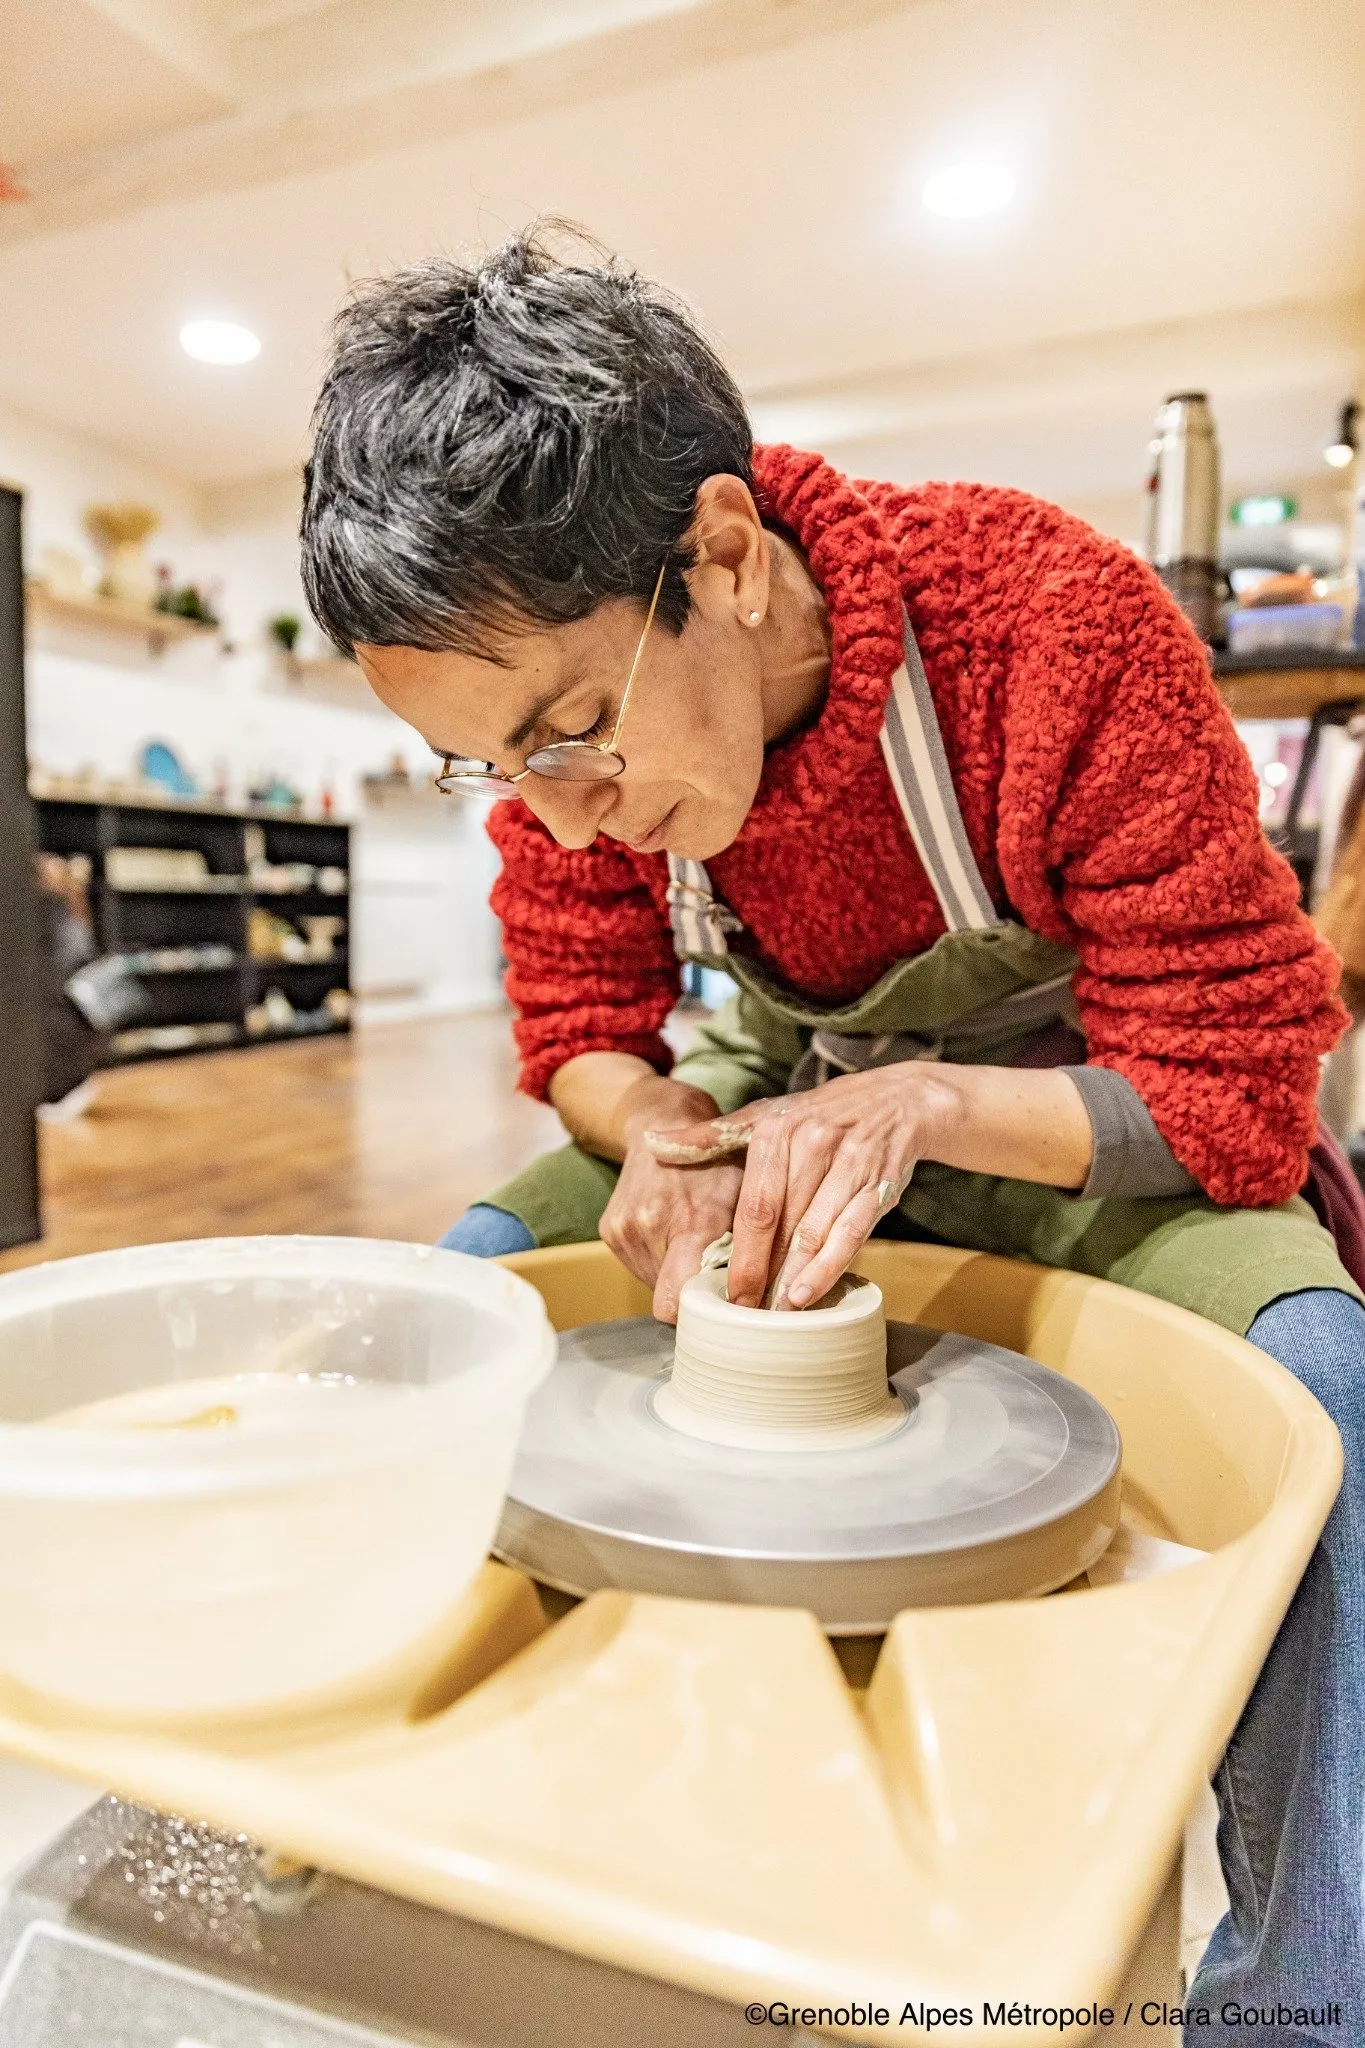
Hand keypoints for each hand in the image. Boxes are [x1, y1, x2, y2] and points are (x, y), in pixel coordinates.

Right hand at [599, 1112, 745, 1322]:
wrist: (663, 1123)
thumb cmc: (716, 1162)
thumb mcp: (745, 1196)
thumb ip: (749, 1246)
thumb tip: (761, 1296)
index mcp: (690, 1221)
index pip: (676, 1301)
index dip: (697, 1312)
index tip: (717, 1308)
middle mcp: (650, 1226)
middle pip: (667, 1297)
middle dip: (691, 1292)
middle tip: (711, 1271)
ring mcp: (625, 1229)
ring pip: (652, 1284)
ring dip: (673, 1275)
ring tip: (690, 1246)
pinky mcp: (610, 1230)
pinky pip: (638, 1267)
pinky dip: (657, 1261)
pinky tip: (671, 1235)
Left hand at [644, 1065, 958, 1308]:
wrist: (894, 1101)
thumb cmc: (817, 1116)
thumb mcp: (764, 1116)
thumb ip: (710, 1136)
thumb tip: (653, 1143)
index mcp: (777, 1131)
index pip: (754, 1204)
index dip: (740, 1251)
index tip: (723, 1288)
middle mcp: (814, 1145)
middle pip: (783, 1223)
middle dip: (762, 1272)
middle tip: (743, 1312)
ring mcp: (850, 1166)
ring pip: (816, 1233)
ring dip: (793, 1278)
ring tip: (771, 1314)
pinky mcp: (879, 1187)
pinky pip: (853, 1234)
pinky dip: (830, 1268)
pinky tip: (807, 1295)